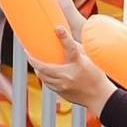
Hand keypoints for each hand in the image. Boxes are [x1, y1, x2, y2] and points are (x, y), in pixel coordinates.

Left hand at [33, 0, 114, 117]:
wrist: (99, 97)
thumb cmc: (96, 76)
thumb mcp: (90, 59)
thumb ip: (77, 49)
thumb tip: (65, 38)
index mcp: (78, 64)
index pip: (70, 47)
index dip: (64, 37)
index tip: (58, 28)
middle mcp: (68, 75)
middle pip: (44, 66)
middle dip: (32, 59)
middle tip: (27, 51)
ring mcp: (62, 85)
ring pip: (42, 76)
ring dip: (37, 68)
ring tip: (33, 61)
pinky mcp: (60, 92)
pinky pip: (47, 83)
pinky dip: (44, 76)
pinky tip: (42, 71)